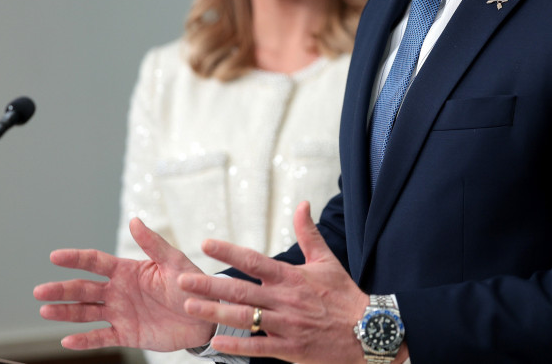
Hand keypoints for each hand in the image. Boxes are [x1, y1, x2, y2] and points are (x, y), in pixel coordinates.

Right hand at [33, 217, 216, 351]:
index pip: (96, 262)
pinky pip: (101, 337)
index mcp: (127, 271)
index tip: (55, 256)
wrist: (204, 314)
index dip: (75, 259)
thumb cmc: (191, 283)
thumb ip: (153, 244)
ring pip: (86, 312)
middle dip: (62, 289)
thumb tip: (134, 220)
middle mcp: (118, 291)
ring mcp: (120, 313)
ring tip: (45, 310)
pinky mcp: (126, 334)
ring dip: (65, 312)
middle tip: (39, 291)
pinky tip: (67, 340)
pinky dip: (85, 340)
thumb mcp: (174, 262)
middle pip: (84, 289)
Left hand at [178, 201, 373, 363]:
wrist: (368, 330)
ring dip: (215, 313)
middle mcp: (286, 300)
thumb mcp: (327, 261)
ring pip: (244, 318)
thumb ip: (308, 233)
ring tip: (190, 307)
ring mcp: (287, 325)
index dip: (229, 251)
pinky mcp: (291, 348)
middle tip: (183, 280)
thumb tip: (302, 203)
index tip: (206, 243)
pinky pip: (259, 348)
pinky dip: (237, 346)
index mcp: (292, 277)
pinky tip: (215, 343)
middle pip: (241, 290)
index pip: (255, 260)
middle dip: (210, 285)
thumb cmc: (344, 295)